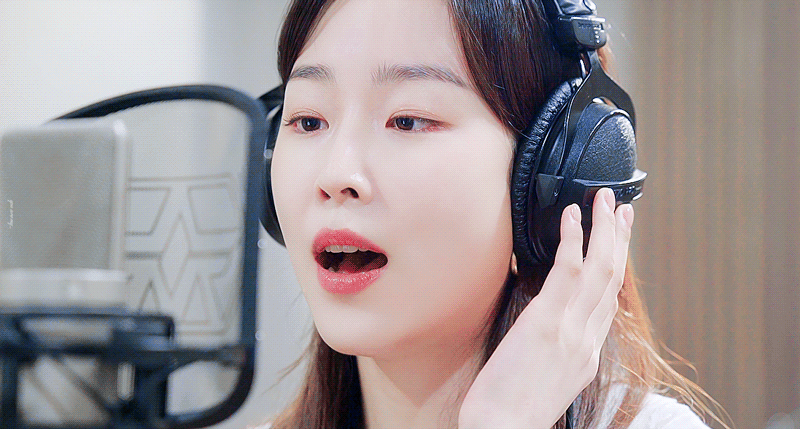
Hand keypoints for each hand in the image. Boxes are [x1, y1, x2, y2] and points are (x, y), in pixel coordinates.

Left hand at [459, 188, 633, 428]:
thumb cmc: (512, 410)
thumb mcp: (546, 380)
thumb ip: (556, 349)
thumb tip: (548, 325)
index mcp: (587, 355)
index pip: (609, 303)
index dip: (617, 268)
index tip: (618, 244)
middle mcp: (587, 341)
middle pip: (613, 280)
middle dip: (620, 240)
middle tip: (622, 209)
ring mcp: (571, 331)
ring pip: (600, 270)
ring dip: (604, 229)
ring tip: (603, 198)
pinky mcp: (546, 323)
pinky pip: (567, 272)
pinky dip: (572, 239)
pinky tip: (572, 215)